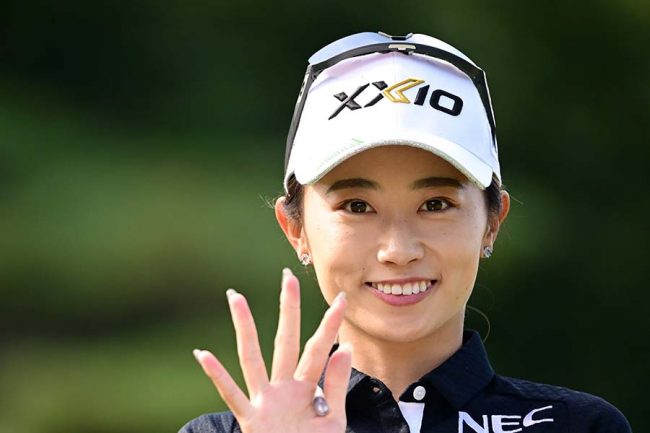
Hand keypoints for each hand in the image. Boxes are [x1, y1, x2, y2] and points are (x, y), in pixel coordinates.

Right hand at [193, 268, 351, 432]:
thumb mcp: (333, 419)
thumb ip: (336, 384)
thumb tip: (346, 346)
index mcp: (306, 388)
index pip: (320, 349)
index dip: (331, 325)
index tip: (341, 298)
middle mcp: (283, 387)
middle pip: (285, 341)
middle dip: (288, 310)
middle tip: (287, 278)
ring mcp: (264, 401)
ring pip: (252, 358)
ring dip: (245, 329)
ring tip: (237, 299)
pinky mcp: (250, 420)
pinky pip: (231, 395)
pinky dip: (217, 375)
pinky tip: (203, 354)